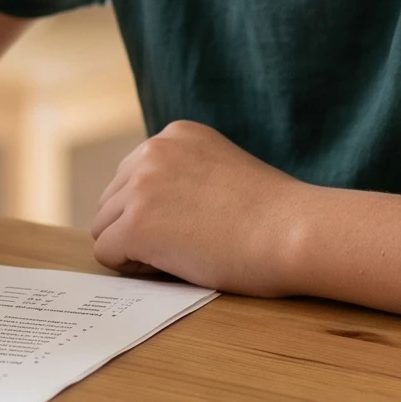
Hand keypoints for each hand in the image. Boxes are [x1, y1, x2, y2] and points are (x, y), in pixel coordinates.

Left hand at [88, 120, 309, 292]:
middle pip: (113, 199)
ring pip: (105, 226)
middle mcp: (152, 151)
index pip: (134, 175)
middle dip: (137, 226)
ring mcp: (140, 186)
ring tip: (179, 256)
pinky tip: (168, 266)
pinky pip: (106, 252)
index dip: (154, 209)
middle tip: (184, 245)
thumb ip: (186, 175)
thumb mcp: (224, 170)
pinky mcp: (136, 224)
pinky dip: (130, 267)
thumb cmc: (275, 215)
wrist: (295, 231)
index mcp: (176, 135)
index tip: (190, 224)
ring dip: (133, 247)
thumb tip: (153, 207)